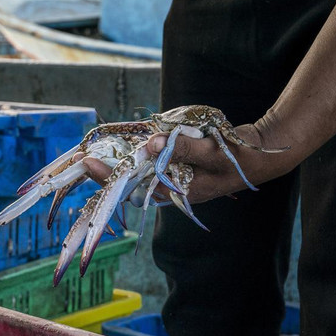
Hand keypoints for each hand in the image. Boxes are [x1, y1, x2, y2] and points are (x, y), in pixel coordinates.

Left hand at [79, 117, 297, 204]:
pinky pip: (146, 161)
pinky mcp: (174, 165)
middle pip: (128, 181)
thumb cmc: (238, 159)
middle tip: (76, 158)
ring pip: (135, 172)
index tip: (85, 162)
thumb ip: (183, 149)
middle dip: (102, 170)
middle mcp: (168, 187)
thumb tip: (152, 144)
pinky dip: (132, 154)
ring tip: (87, 153)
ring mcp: (170, 176)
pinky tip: (117, 146)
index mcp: (175, 191)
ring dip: (113, 162)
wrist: (259, 155)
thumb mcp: (212, 153)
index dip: (106, 175)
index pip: (133, 186)